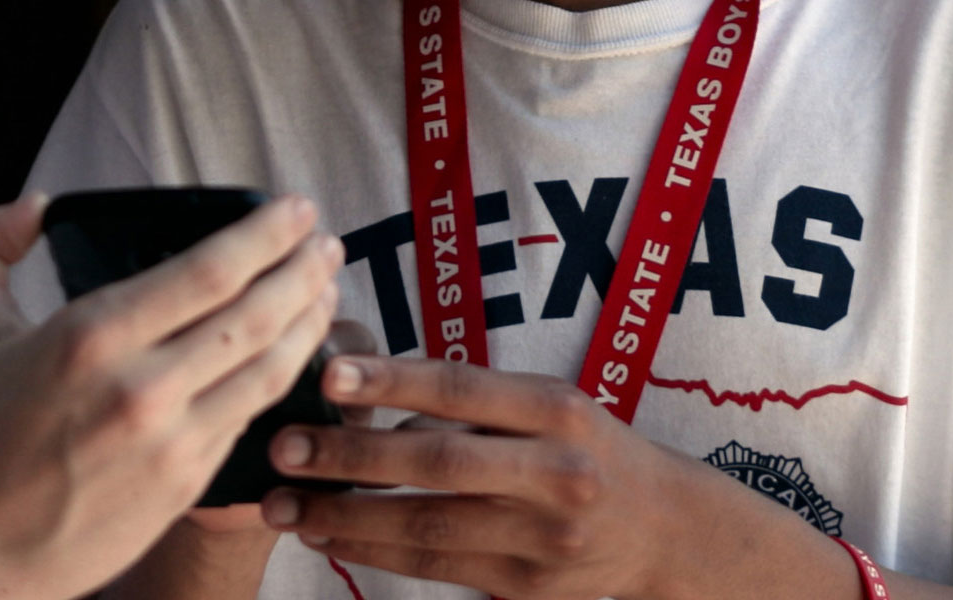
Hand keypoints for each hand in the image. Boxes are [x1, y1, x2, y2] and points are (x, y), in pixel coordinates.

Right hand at [0, 193, 342, 599]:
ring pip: (270, 368)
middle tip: (326, 241)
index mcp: (90, 338)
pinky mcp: (188, 483)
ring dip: (310, 321)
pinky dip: (284, 376)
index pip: (209, 270)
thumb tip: (35, 204)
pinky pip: (251, 415)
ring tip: (327, 287)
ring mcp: (172, 442)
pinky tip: (294, 351)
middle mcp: (140, 389)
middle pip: (256, 314)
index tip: (296, 210)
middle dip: (304, 269)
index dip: (267, 233)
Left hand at [256, 356, 850, 599]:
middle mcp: (556, 473)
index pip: (465, 388)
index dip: (394, 381)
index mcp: (559, 409)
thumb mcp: (549, 406)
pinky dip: (377, 551)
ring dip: (345, 516)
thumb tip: (366, 391)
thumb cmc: (588, 449)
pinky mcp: (527, 589)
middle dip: (352, 457)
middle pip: (439, 465)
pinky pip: (437, 568)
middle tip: (283, 446)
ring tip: (283, 503)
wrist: (669, 534)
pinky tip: (330, 535)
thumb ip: (470, 401)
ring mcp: (543, 539)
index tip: (328, 375)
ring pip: (428, 528)